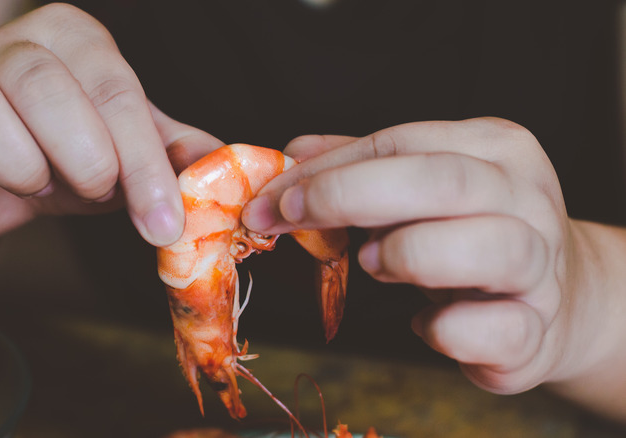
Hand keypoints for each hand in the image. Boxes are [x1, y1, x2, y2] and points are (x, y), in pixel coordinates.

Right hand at [0, 3, 221, 244]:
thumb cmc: (66, 159)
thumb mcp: (125, 152)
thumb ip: (169, 150)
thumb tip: (219, 161)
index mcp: (72, 38)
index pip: (114, 90)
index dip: (142, 163)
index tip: (164, 223)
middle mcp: (6, 46)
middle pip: (47, 89)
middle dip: (84, 160)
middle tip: (95, 193)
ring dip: (18, 165)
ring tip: (35, 184)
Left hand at [242, 117, 592, 394]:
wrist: (562, 300)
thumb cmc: (475, 234)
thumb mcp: (425, 185)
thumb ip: (363, 166)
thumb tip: (293, 150)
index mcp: (494, 148)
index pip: (400, 144)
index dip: (327, 171)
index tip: (273, 197)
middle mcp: (526, 198)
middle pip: (440, 181)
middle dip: (347, 196)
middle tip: (292, 219)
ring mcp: (542, 266)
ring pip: (482, 246)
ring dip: (407, 254)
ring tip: (374, 263)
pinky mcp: (537, 331)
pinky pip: (493, 329)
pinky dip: (444, 330)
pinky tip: (425, 324)